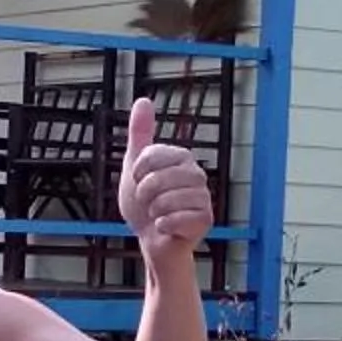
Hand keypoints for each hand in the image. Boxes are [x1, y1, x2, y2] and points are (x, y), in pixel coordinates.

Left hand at [117, 97, 212, 259]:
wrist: (152, 240)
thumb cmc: (143, 204)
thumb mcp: (135, 166)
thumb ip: (140, 134)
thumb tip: (143, 100)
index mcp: (182, 158)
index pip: (154, 155)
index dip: (139, 171)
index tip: (138, 180)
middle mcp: (197, 174)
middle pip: (161, 178)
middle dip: (145, 193)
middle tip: (147, 201)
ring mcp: (203, 197)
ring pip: (169, 199)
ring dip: (154, 210)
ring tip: (157, 213)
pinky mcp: (206, 219)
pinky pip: (178, 219)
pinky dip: (163, 225)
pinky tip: (165, 226)